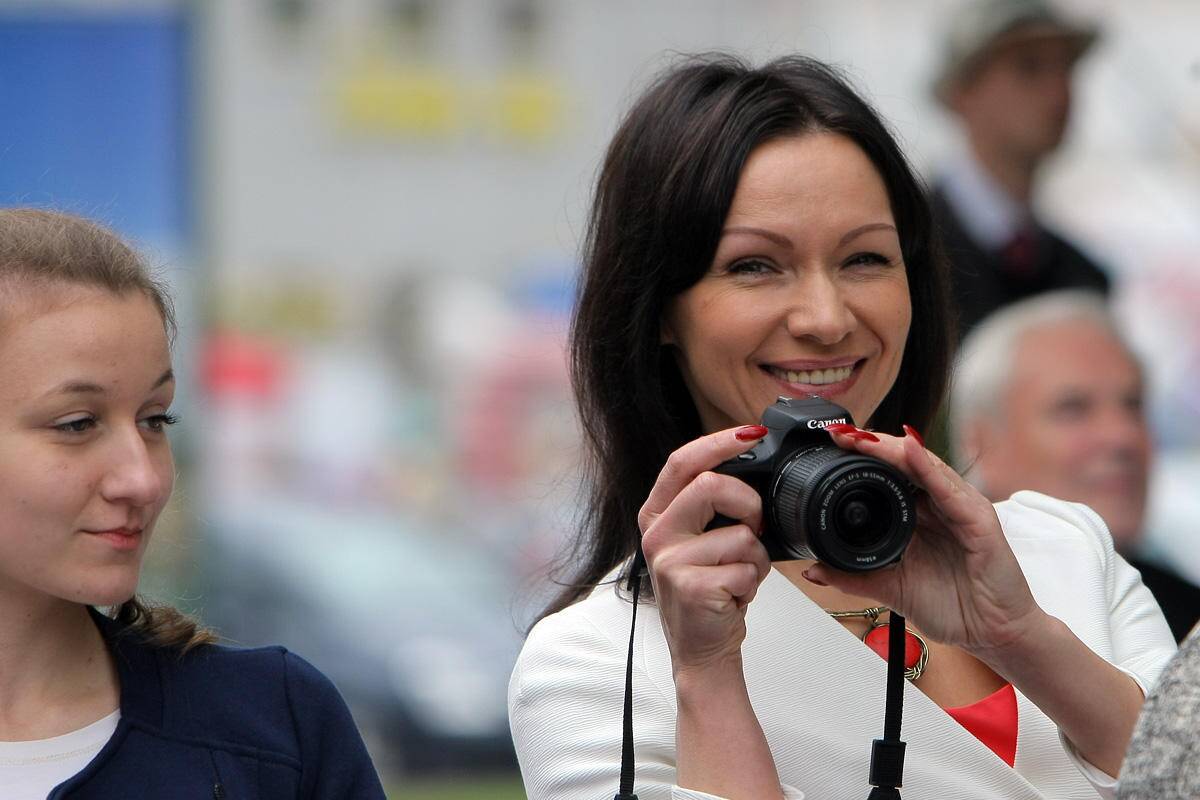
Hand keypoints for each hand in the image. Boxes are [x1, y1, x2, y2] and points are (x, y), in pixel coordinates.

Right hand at [638, 426, 772, 675]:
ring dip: (756, 557)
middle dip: (749, 504)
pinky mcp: (691, 586)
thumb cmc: (709, 589)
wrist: (701, 649)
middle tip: (754, 527)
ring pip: (739, 533)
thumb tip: (750, 466)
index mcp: (658, 514)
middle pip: (711, 486)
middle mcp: (657, 534)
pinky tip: (736, 595)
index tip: (750, 433)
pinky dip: (754, 582)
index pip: (682, 462)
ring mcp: (670, 560)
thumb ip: (712, 505)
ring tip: (740, 574)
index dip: (718, 442)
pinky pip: (746, 567)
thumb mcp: (700, 539)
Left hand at [804, 427, 1046, 657]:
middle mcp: (940, 505)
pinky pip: (950, 490)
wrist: (992, 635)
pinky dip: (928, 469)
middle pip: (905, 462)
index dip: (862, 458)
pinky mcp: (980, 521)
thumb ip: (853, 578)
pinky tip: (910, 452)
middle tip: (841, 434)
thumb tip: (814, 571)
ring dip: (893, 449)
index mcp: (920, 515)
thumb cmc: (954, 607)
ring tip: (864, 438)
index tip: (831, 446)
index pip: (889, 474)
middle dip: (872, 445)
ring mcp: (961, 508)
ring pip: (925, 467)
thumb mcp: (890, 589)